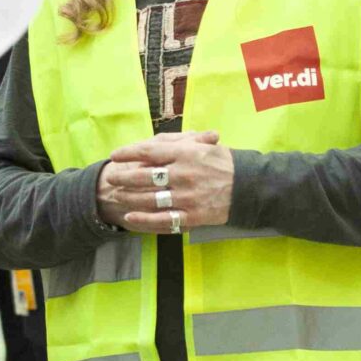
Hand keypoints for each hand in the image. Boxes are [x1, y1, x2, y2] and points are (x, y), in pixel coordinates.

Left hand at [97, 133, 234, 233]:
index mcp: (186, 153)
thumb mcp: (205, 144)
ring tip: (117, 196)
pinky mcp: (192, 216)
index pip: (150, 152)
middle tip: (112, 178)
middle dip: (125, 177)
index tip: (115, 155)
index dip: (129, 153)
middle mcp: (184, 174)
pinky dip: (144, 219)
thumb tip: (155, 141)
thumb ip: (180, 141)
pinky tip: (131, 217)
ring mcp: (187, 197)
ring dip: (130, 198)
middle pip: (145, 176)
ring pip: (150, 199)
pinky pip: (163, 219)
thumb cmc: (224, 162)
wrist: (248, 187)